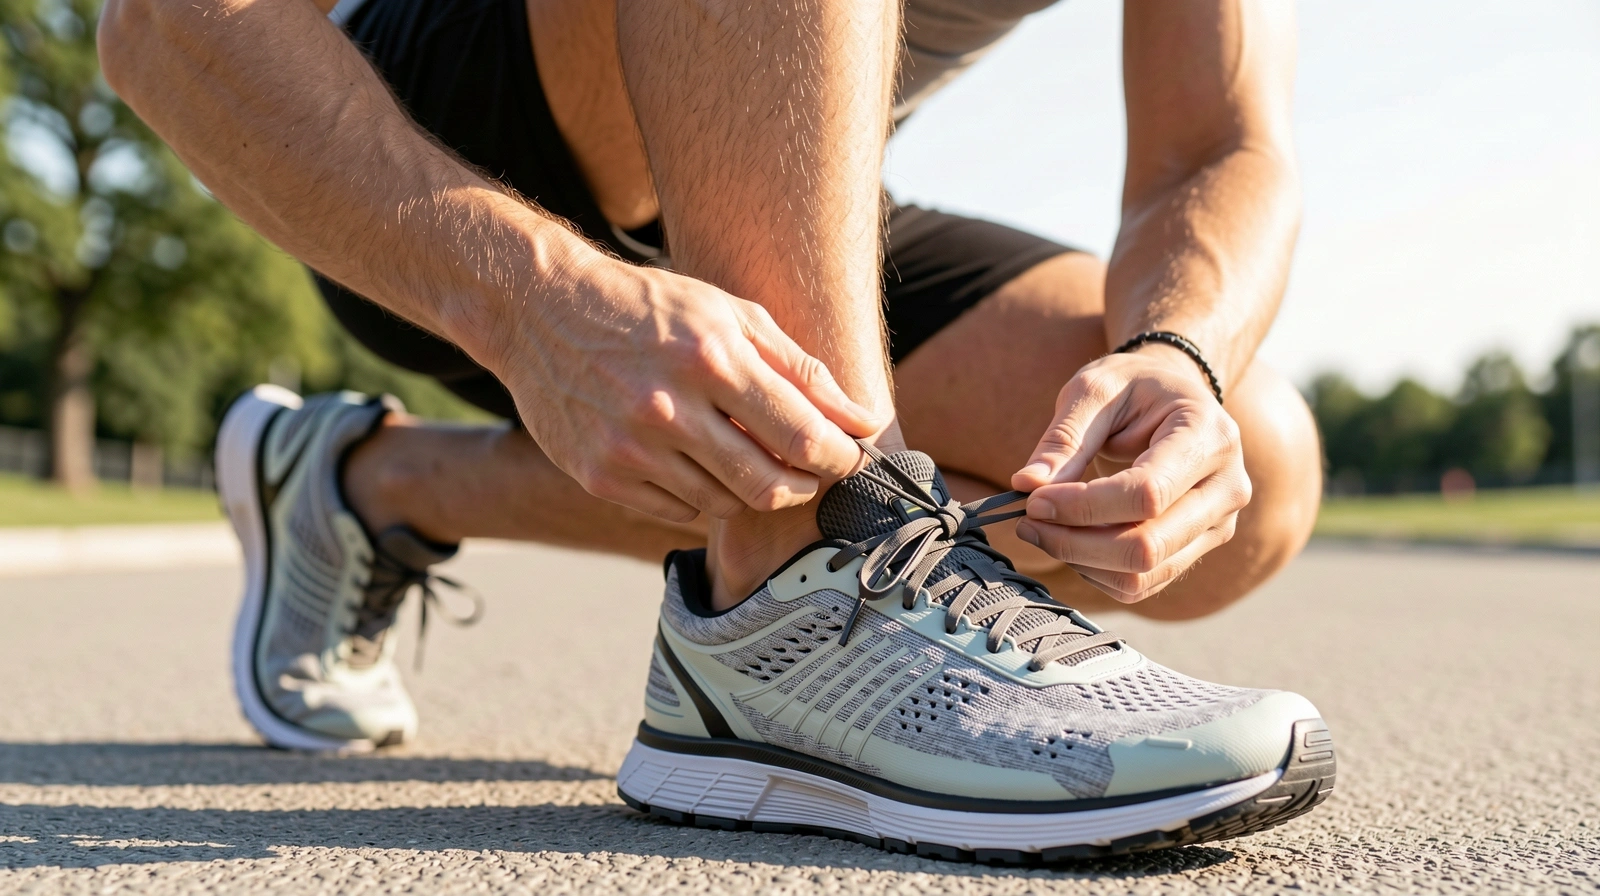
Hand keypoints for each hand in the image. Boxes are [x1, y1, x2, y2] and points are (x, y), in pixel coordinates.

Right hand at [485, 257, 884, 522]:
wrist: (541, 309)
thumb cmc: (652, 308)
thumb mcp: (731, 315)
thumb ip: (802, 370)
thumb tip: (865, 420)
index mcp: (712, 358)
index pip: (803, 436)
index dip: (840, 457)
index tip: (849, 456)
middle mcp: (668, 408)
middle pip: (769, 486)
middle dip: (803, 485)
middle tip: (807, 470)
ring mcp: (629, 449)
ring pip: (725, 506)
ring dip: (750, 490)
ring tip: (744, 454)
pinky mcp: (601, 477)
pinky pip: (679, 512)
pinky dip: (703, 497)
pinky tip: (696, 461)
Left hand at [1010, 345, 1250, 602]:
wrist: (1176, 398)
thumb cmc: (1135, 387)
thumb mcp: (1096, 387)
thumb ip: (1063, 438)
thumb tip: (1026, 485)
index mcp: (1208, 436)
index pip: (1147, 493)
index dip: (1083, 506)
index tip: (1033, 499)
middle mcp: (1226, 487)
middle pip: (1148, 546)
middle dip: (1074, 542)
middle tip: (1027, 520)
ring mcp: (1218, 524)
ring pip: (1143, 574)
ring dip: (1080, 562)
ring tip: (1043, 529)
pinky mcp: (1198, 548)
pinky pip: (1143, 584)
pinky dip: (1096, 572)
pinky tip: (1072, 540)